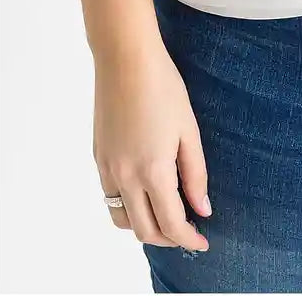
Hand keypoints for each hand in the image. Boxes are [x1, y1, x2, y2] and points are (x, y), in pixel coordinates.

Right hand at [92, 42, 210, 251]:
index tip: (203, 241)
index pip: (171, 224)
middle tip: (189, 231)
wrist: (125, 60)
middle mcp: (125, 177)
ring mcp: (107, 169)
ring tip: (167, 214)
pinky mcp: (98, 158)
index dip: (189, 239)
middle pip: (144, 230)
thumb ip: (196, 174)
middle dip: (168, 238)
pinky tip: (145, 191)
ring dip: (144, 225)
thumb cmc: (163, 88)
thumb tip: (203, 209)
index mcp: (152, 171)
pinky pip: (110, 197)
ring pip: (122, 219)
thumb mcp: (189, 130)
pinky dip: (128, 206)